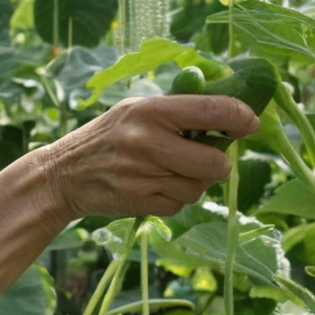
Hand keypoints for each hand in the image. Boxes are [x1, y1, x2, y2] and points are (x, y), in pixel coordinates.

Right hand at [42, 95, 259, 218]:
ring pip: (198, 188)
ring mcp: (141, 174)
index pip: (212, 109)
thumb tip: (231, 111)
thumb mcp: (135, 109)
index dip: (241, 117)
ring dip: (196, 183)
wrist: (64, 174)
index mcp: (151, 110)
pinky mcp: (138, 202)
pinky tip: (156, 187)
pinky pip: (178, 205)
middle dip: (221, 164)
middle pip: (213, 162)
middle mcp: (147, 141)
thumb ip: (177, 109)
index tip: (250, 123)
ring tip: (175, 172)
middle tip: (214, 160)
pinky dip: (175, 199)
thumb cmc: (109, 136)